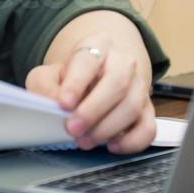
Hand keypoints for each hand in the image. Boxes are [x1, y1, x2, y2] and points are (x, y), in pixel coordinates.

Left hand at [25, 33, 155, 153]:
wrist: (93, 82)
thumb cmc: (68, 80)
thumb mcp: (47, 76)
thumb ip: (45, 86)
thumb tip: (54, 104)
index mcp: (98, 46)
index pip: (88, 60)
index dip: (76, 83)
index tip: (63, 104)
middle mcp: (123, 63)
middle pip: (117, 82)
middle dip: (93, 110)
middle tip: (72, 128)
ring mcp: (139, 87)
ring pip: (132, 106)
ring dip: (107, 129)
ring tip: (84, 141)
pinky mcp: (147, 112)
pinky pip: (148, 128)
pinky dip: (131, 142)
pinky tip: (111, 146)